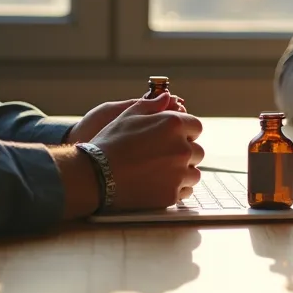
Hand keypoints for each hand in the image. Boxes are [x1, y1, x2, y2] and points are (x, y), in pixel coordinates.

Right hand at [88, 93, 204, 210]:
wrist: (96, 175)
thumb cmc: (111, 142)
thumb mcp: (129, 115)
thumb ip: (152, 105)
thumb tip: (167, 97)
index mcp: (175, 125)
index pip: (196, 127)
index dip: (185, 131)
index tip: (173, 137)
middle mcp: (182, 148)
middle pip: (197, 151)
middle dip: (184, 152)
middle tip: (164, 156)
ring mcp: (179, 174)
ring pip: (193, 173)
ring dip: (183, 172)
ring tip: (162, 172)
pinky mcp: (172, 194)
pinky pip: (186, 191)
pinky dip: (178, 188)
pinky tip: (162, 184)